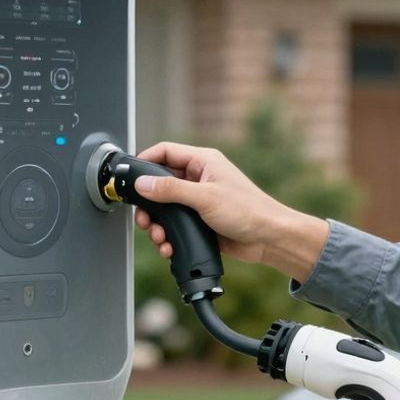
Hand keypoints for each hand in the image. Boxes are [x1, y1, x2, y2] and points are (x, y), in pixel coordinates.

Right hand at [132, 142, 327, 278]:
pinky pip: (175, 226)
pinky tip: (169, 247)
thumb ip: (171, 190)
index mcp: (202, 162)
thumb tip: (142, 184)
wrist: (269, 239)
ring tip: (159, 237)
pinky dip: (168, 237)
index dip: (145, 161)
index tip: (130, 176)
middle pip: (159, 184)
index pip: (165, 152)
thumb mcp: (205, 197)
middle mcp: (199, 178)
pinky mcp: (199, 221)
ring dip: (157, 225)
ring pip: (165, 208)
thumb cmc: (249, 211)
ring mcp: (198, 200)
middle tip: (144, 219)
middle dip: (148, 204)